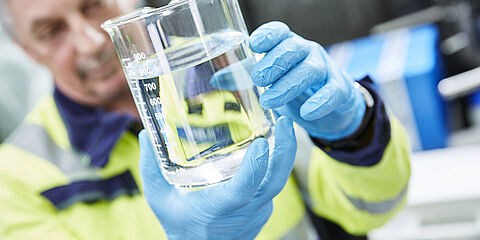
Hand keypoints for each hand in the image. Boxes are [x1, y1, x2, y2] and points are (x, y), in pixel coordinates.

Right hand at [139, 117, 296, 239]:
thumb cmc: (179, 224)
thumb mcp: (159, 199)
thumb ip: (151, 168)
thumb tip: (145, 134)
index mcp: (218, 208)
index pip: (243, 189)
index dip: (255, 167)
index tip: (260, 143)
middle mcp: (244, 211)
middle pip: (273, 182)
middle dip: (285, 151)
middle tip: (286, 122)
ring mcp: (258, 213)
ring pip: (277, 182)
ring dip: (284, 154)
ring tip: (284, 126)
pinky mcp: (264, 210)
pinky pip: (272, 185)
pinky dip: (275, 164)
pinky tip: (272, 145)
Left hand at [249, 22, 365, 140]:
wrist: (331, 105)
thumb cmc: (295, 85)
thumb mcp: (269, 79)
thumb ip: (243, 77)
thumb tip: (214, 79)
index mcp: (288, 46)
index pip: (280, 32)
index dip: (269, 35)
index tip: (254, 44)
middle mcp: (307, 53)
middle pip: (294, 49)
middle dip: (275, 62)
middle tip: (257, 78)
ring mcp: (325, 69)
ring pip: (310, 70)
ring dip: (289, 84)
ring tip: (269, 100)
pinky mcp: (340, 90)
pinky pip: (332, 92)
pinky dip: (320, 102)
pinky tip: (307, 113)